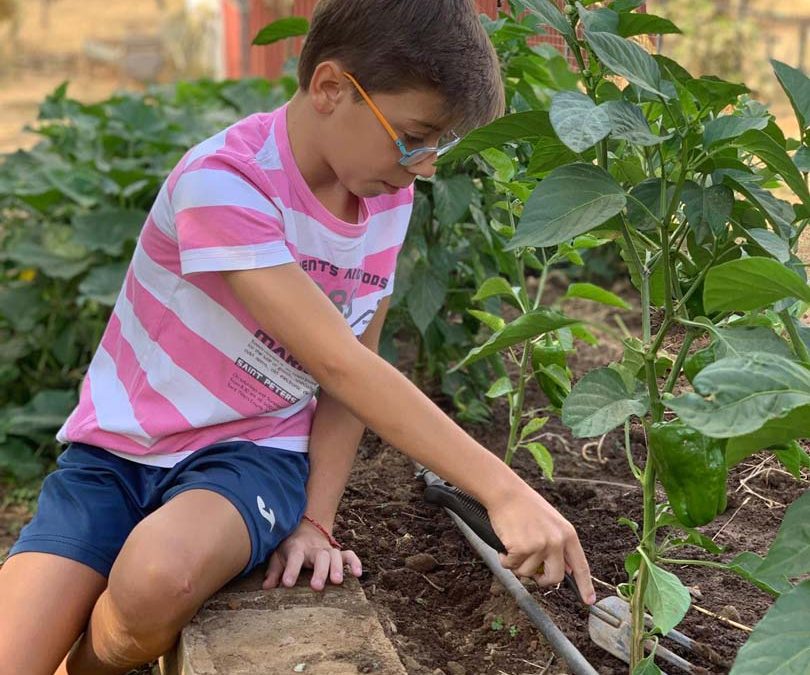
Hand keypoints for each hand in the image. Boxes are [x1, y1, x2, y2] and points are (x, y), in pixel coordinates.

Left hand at [263, 520, 362, 591]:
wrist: (306, 527)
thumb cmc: (290, 547)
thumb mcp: (278, 555)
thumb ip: (274, 571)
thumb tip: (267, 588)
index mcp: (297, 548)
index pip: (294, 558)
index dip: (291, 570)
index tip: (287, 584)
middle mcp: (314, 548)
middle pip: (319, 557)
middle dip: (319, 571)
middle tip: (317, 587)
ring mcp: (327, 550)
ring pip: (335, 555)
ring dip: (337, 568)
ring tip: (337, 582)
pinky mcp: (338, 552)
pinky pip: (349, 555)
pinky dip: (355, 562)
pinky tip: (358, 574)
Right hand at [488, 484, 595, 604]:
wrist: (505, 492)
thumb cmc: (525, 506)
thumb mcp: (551, 522)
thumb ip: (559, 544)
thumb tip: (564, 569)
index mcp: (567, 534)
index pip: (580, 565)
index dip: (585, 585)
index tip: (589, 600)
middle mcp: (557, 541)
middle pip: (554, 578)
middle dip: (541, 580)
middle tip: (532, 574)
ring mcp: (540, 546)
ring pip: (527, 573)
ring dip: (517, 564)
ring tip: (514, 543)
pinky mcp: (521, 548)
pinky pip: (511, 566)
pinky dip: (504, 558)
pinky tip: (505, 542)